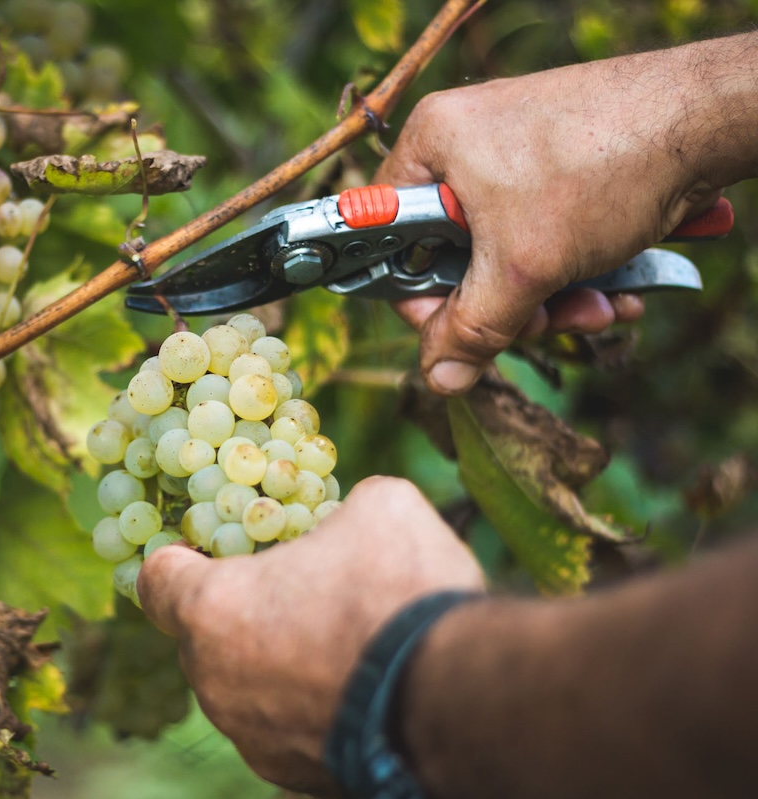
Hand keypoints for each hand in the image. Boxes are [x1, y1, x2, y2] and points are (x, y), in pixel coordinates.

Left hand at [136, 476, 484, 794]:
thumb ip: (343, 507)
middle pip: (204, 635)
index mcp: (212, 611)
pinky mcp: (295, 775)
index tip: (214, 547)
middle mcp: (215, 683)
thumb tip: (354, 514)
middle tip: (300, 588)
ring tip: (344, 641)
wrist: (461, 700)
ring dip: (280, 662)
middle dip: (245, 609)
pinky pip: (287, 728)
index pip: (156, 578)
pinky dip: (314, 706)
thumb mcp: (380, 506)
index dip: (182, 556)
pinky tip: (364, 687)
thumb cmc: (401, 594)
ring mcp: (252, 737)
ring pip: (246, 686)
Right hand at [374, 46, 721, 394]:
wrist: (709, 118)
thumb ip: (472, 329)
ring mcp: (516, 152)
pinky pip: (547, 234)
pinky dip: (579, 270)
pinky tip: (620, 289)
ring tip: (603, 309)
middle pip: (457, 257)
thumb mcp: (523, 266)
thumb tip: (437, 379)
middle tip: (548, 323)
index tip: (455, 331)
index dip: (420, 296)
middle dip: (511, 306)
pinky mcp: (562, 164)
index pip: (389, 238)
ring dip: (556, 298)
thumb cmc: (603, 168)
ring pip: (509, 254)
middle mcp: (466, 143)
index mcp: (431, 145)